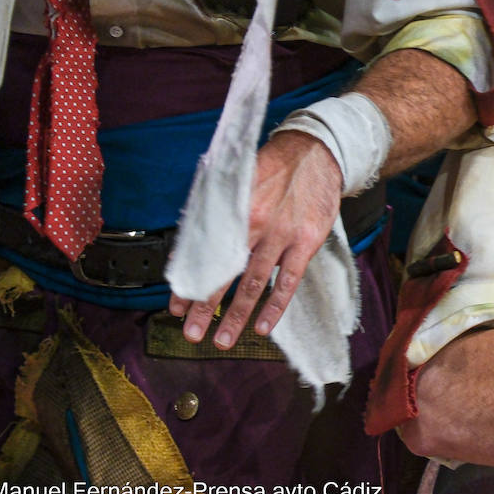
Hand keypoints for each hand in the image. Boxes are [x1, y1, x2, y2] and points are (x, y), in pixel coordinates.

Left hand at [169, 130, 343, 348]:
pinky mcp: (306, 242)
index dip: (189, 281)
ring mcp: (283, 235)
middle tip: (191, 333)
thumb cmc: (272, 166)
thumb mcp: (237, 178)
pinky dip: (275, 306)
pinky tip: (263, 327)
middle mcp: (255, 224)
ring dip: (236, 315)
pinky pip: (288, 281)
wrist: (317, 152)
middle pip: (225, 273)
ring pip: (255, 283)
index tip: (176, 306)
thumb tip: (188, 246)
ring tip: (222, 341)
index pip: (204, 253)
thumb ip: (215, 210)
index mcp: (233, 207)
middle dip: (205, 306)